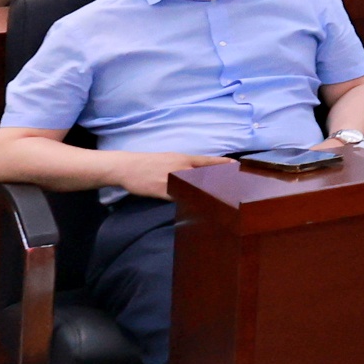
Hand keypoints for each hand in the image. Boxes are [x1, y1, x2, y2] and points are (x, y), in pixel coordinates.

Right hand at [101, 149, 230, 194]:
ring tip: (221, 198)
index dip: (221, 163)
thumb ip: (184, 165)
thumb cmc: (149, 163)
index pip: (206, 161)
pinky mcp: (162, 191)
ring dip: (206, 192)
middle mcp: (179, 167)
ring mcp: (171, 179)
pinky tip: (197, 205)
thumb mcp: (169, 159)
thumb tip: (199, 172)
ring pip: (193, 187)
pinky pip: (178, 197)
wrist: (127, 167)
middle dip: (218, 181)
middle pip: (204, 175)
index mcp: (182, 158)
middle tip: (234, 186)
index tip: (236, 165)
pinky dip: (188, 201)